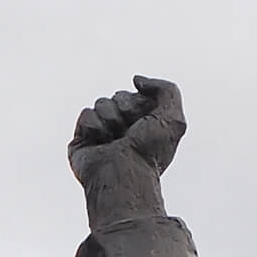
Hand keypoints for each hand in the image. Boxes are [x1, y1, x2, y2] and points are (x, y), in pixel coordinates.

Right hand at [69, 75, 185, 187]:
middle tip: (130, 135)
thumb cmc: (150, 153)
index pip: (136, 95)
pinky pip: (86, 114)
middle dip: (125, 110)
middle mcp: (124, 129)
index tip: (145, 125)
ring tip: (116, 142)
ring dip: (111, 120)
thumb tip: (137, 80)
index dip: (140, 105)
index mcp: (144, 125)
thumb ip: (167, 90)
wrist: (124, 175)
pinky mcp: (82, 139)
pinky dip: (95, 127)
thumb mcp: (174, 118)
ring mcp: (102, 134)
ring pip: (101, 103)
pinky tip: (100, 145)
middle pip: (118, 96)